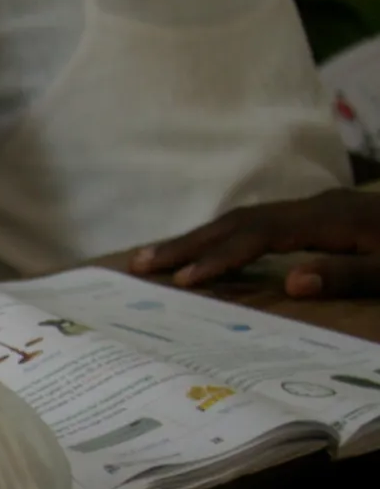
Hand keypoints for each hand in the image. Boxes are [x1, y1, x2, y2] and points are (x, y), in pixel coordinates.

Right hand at [134, 188, 379, 297]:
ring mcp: (316, 208)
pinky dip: (226, 235)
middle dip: (189, 242)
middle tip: (139, 262)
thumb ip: (348, 275)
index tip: (183, 279)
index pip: (258, 235)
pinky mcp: (320, 216)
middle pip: (239, 220)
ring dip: (200, 237)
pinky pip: (259, 222)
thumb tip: (289, 282)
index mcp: (329, 219)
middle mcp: (315, 207)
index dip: (219, 256)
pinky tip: (211, 249)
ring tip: (157, 257)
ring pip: (245, 218)